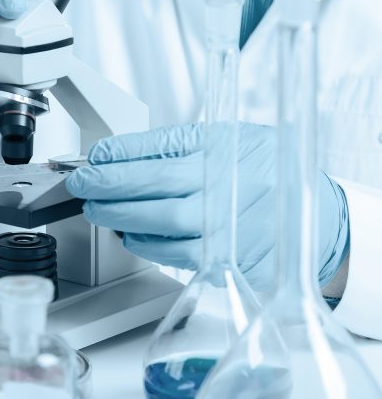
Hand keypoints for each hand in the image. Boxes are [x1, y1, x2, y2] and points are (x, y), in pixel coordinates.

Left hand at [65, 123, 349, 290]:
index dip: (117, 154)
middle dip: (106, 187)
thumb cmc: (266, 173)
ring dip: (118, 217)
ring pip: (159, 225)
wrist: (317, 217)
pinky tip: (130, 233)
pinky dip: (143, 244)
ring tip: (99, 209)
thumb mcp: (229, 139)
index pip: (159, 147)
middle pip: (153, 187)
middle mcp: (228, 186)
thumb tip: (116, 155)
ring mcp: (229, 226)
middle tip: (82, 185)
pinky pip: (173, 255)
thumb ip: (177, 146)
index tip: (93, 156)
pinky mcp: (228, 259)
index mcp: (225, 148)